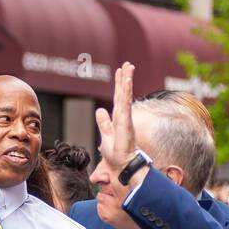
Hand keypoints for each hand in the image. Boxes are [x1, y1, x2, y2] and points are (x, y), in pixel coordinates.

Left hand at [95, 62, 139, 201]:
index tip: (120, 72)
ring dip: (127, 80)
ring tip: (129, 67)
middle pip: (123, 93)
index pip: (118, 97)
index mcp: (117, 118)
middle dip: (125, 78)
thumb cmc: (115, 154)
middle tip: (128, 64)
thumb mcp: (105, 135)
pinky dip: (126, 92)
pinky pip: (125, 103)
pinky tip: (127, 81)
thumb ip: (103, 123)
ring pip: (125, 95)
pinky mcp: (126, 122)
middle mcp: (122, 116)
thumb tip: (99, 111)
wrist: (121, 165)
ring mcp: (125, 118)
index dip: (119, 84)